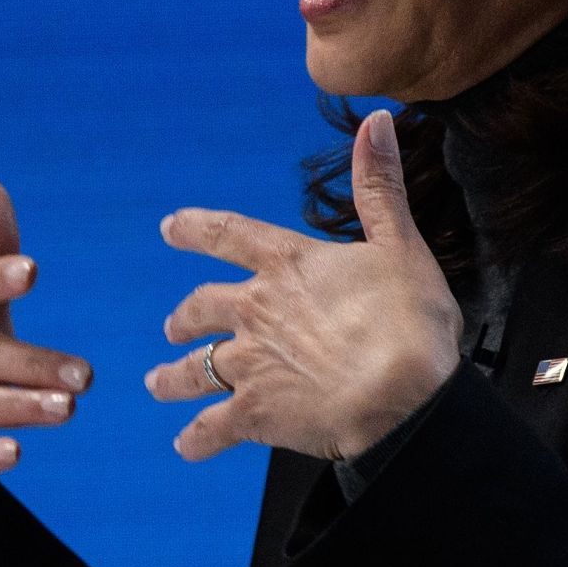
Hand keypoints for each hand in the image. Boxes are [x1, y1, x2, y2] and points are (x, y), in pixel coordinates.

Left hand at [145, 110, 461, 461]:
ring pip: (193, 369)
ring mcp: (248, 364)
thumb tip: (378, 120)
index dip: (195, 228)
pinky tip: (186, 446)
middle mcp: (254, 311)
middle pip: (200, 308)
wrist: (404, 396)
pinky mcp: (253, 413)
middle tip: (172, 328)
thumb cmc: (410, 322)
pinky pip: (212, 428)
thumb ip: (379, 186)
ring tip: (158, 382)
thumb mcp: (400, 245)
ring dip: (172, 377)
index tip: (169, 227)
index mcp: (286, 266)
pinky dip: (196, 439)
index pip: (228, 234)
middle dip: (184, 319)